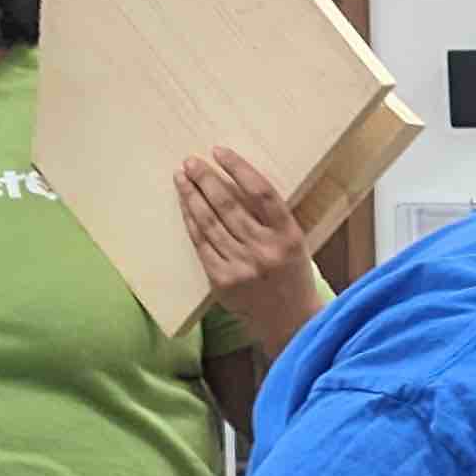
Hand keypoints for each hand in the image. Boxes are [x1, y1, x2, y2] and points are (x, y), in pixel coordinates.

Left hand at [172, 145, 321, 341]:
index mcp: (289, 236)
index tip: (220, 152)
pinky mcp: (222, 282)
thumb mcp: (294, 242)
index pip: (261, 192)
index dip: (238, 168)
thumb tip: (234, 181)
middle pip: (229, 205)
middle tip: (191, 162)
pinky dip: (191, 223)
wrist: (291, 322)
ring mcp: (242, 267)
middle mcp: (265, 250)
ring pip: (210, 223)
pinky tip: (185, 207)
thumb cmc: (292, 275)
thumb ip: (270, 217)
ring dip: (192, 197)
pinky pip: (201, 245)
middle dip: (206, 179)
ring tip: (182, 178)